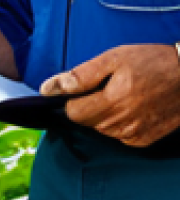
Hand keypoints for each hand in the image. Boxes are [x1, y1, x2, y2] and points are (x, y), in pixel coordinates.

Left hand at [41, 44, 179, 146]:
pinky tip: (132, 107)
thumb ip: (79, 76)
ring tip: (122, 95)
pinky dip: (119, 123)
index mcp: (112, 102)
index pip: (72, 113)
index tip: (82, 88)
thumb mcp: (112, 59)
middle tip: (107, 87)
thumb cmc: (152, 62)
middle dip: (88, 105)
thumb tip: (49, 88)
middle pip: (86, 122)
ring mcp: (135, 135)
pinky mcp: (146, 140)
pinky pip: (119, 135)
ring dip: (104, 114)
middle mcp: (123, 124)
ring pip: (102, 129)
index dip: (72, 99)